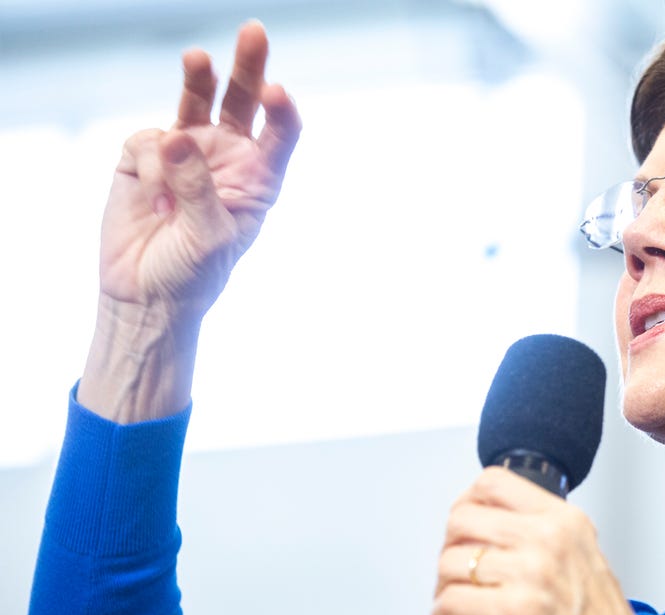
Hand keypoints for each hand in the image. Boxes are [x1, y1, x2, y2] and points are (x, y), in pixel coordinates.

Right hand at [99, 20, 300, 320]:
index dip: (282, 111)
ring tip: (197, 58)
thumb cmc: (193, 274)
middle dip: (248, 66)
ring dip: (197, 78)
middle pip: (242, 101)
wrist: (145, 295)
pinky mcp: (145, 155)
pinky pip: (149, 139)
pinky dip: (149, 165)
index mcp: (259, 178)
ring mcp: (187, 152)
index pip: (280, 134)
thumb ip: (197, 188)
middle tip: (255, 32)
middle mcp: (227, 157)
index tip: (276, 93)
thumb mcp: (209, 237)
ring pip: (195, 101)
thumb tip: (175, 137)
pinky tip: (152, 202)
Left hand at [432, 468, 664, 614]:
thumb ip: (543, 532)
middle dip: (450, 548)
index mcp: (565, 521)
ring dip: (445, 587)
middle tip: (457, 570)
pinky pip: (450, 603)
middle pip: (462, 520)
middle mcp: (549, 540)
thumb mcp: (583, 555)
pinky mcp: (515, 614)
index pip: (494, 483)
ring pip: (450, 562)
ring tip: (459, 601)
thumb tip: (490, 523)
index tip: (465, 526)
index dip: (467, 504)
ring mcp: (532, 575)